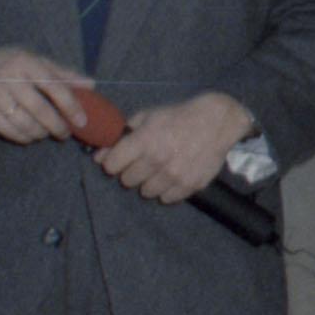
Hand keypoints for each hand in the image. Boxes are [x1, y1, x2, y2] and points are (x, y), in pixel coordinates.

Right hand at [0, 39, 96, 145]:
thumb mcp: (34, 60)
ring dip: (42, 134)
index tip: (82, 121)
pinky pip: (11, 132)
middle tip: (65, 133)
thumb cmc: (8, 63)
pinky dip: (25, 138)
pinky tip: (31, 135)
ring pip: (26, 125)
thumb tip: (91, 85)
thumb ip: (62, 73)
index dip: (71, 106)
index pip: (54, 87)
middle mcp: (9, 78)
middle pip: (40, 110)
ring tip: (47, 132)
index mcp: (26, 62)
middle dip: (58, 126)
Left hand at [103, 89, 250, 205]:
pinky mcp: (189, 186)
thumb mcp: (147, 117)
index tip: (120, 158)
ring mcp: (174, 175)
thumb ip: (122, 136)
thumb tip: (98, 156)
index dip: (113, 161)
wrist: (216, 122)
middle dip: (131, 171)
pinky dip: (167, 189)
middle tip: (144, 161)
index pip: (111, 165)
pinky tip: (173, 174)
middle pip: (127, 180)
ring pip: (146, 192)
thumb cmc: (178, 117)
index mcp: (144, 140)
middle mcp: (157, 160)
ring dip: (149, 182)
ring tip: (160, 168)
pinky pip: (166, 198)